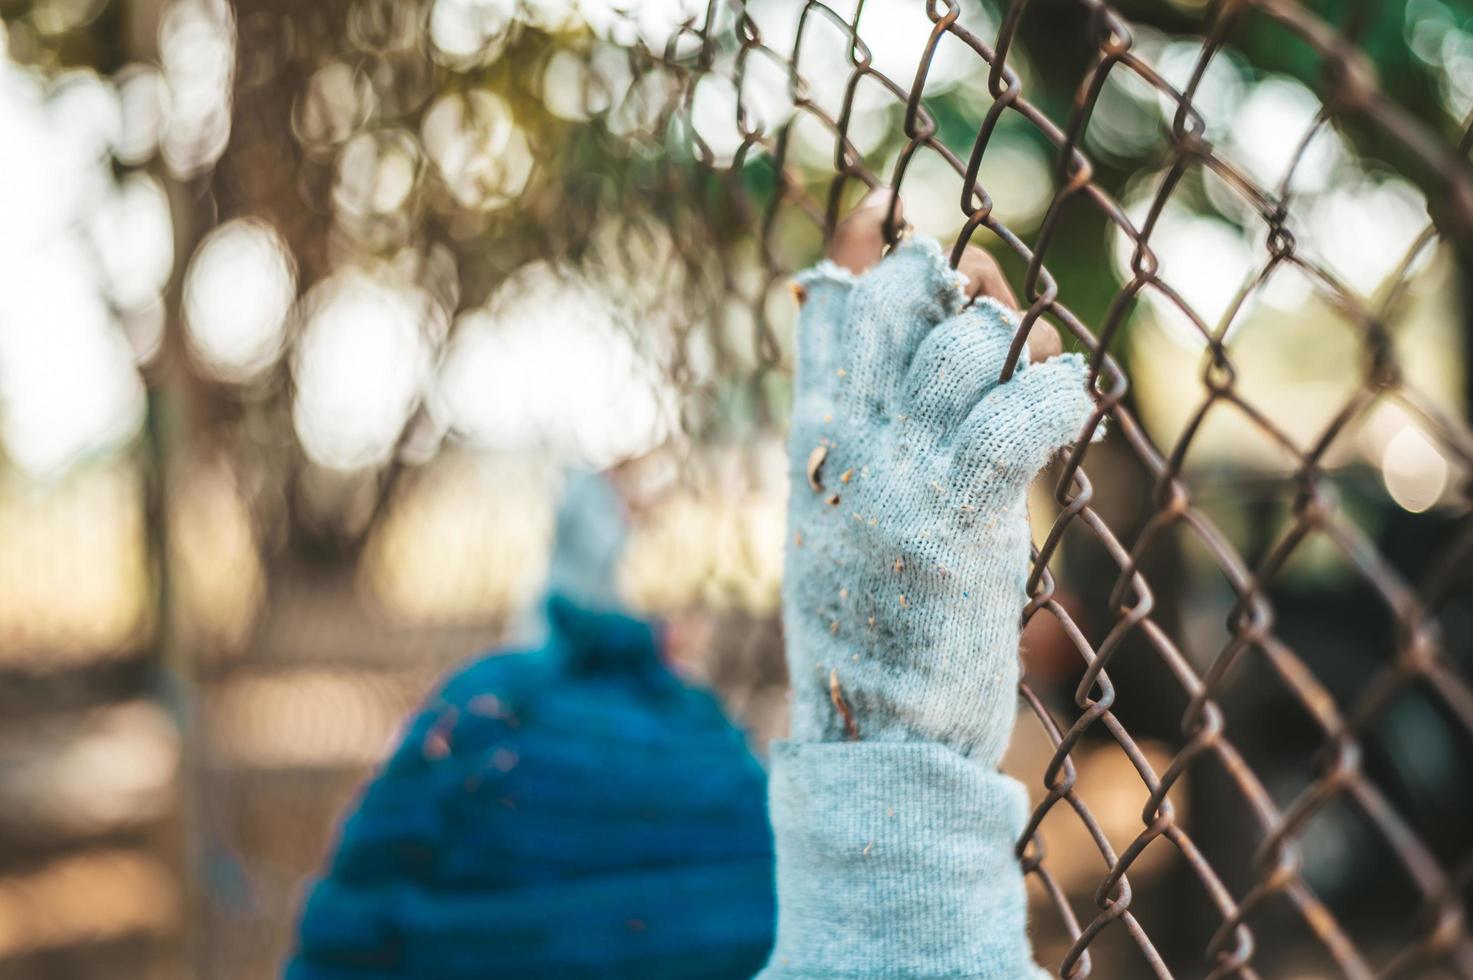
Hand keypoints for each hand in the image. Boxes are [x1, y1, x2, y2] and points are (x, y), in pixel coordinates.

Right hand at [783, 190, 1094, 765]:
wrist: (874, 738)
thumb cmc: (869, 632)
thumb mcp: (835, 524)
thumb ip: (852, 444)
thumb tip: (891, 379)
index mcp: (812, 447)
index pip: (831, 318)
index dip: (875, 267)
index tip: (906, 237)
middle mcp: (847, 451)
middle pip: (894, 313)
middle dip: (941, 285)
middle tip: (972, 289)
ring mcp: (898, 483)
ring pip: (960, 354)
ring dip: (1006, 341)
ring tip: (1028, 358)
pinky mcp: (957, 525)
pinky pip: (1012, 422)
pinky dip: (1052, 394)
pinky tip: (1071, 390)